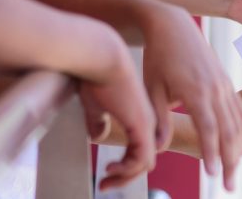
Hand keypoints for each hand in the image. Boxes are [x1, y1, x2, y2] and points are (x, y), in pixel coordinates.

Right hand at [77, 38, 156, 190]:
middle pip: (144, 161)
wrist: (100, 56)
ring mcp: (146, 124)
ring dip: (125, 176)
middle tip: (105, 186)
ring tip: (106, 181)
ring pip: (144, 163)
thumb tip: (97, 135)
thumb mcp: (95, 104)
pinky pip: (142, 158)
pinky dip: (128, 168)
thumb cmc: (95, 74)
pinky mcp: (141, 125)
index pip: (138, 150)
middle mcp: (146, 121)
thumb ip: (98, 120)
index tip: (106, 172)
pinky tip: (110, 167)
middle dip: (124, 176)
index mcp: (137, 116)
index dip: (124, 166)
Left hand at [141, 4, 241, 191]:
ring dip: (238, 150)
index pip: (209, 128)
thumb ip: (158, 118)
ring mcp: (223, 83)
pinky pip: (239, 110)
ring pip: (238, 122)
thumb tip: (158, 148)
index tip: (213, 174)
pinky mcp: (225, 80)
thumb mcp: (152, 86)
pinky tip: (241, 148)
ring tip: (235, 173)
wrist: (172, 24)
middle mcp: (215, 88)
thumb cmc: (158, 55)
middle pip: (229, 131)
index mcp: (196, 90)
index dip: (212, 152)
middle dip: (230, 161)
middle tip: (230, 187)